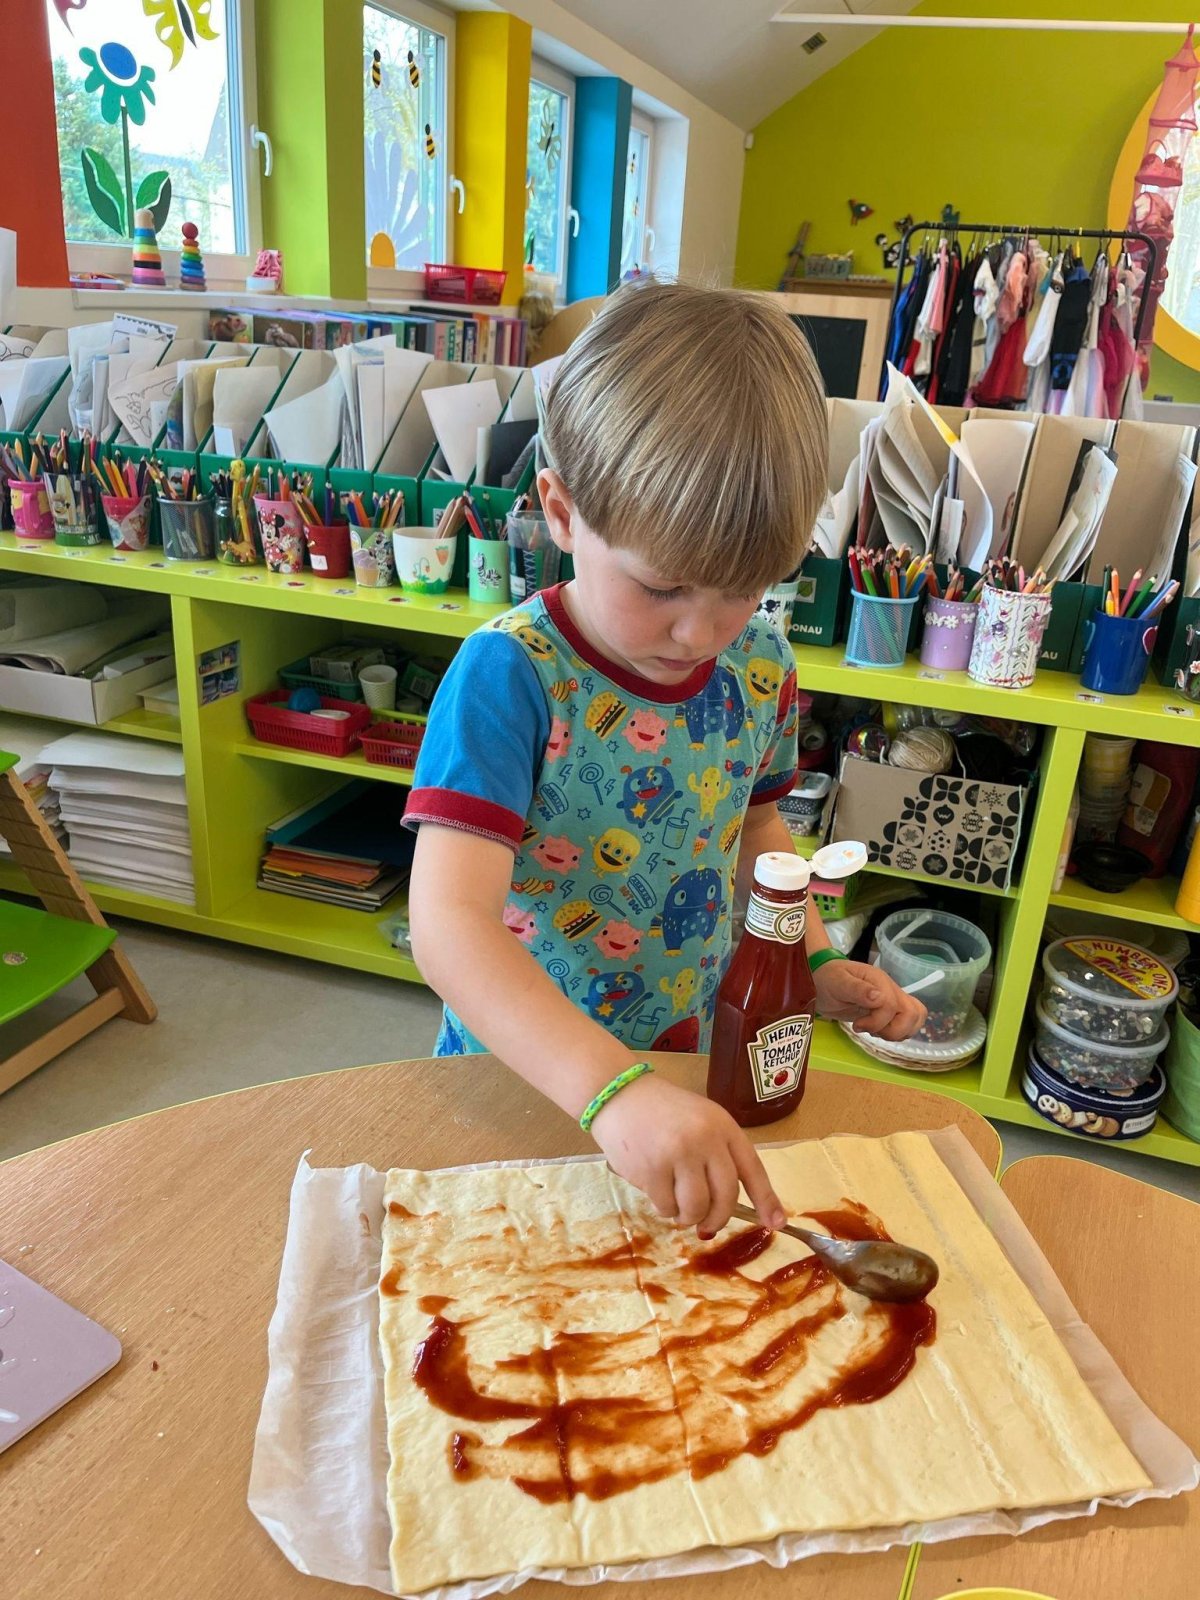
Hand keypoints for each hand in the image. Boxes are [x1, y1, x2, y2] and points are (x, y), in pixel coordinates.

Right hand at [589, 1075, 785, 1236]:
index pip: (752, 1168)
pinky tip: (655, 1188)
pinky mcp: (652, 1169)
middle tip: (707, 1225)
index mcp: (723, 1125)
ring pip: (696, 1207)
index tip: (776, 1223)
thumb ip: (717, 1154)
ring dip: (688, 1216)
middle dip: (718, 1218)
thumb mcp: (700, 1120)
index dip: (766, 1200)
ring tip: (677, 1204)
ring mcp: (678, 1154)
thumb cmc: (662, 1111)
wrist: (618, 1093)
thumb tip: (730, 1205)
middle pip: (725, 1196)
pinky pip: (666, 1207)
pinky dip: (663, 1207)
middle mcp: (705, 1138)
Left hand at [813, 958, 926, 1041]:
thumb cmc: (826, 979)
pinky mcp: (889, 1012)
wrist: (821, 981)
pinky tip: (877, 1031)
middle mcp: (890, 990)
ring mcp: (892, 1001)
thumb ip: (858, 989)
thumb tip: (879, 998)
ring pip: (914, 1020)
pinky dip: (896, 1034)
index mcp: (879, 981)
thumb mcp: (837, 982)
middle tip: (869, 1030)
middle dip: (893, 1030)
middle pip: (913, 1014)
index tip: (857, 1025)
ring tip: (873, 1031)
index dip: (877, 1021)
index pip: (892, 1006)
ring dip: (896, 1033)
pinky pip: (907, 1025)